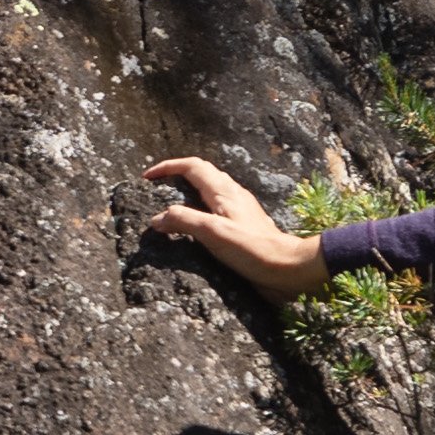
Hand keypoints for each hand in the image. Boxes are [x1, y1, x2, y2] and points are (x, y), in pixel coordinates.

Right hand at [129, 156, 329, 299]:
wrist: (287, 267)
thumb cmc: (253, 249)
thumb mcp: (212, 233)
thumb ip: (183, 221)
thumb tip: (157, 219)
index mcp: (223, 191)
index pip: (192, 166)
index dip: (167, 167)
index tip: (147, 177)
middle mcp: (233, 194)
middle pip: (202, 173)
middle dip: (178, 175)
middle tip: (158, 187)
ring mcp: (241, 209)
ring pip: (211, 190)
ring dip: (190, 191)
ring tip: (172, 206)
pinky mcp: (244, 224)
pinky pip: (217, 208)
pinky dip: (200, 209)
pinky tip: (197, 227)